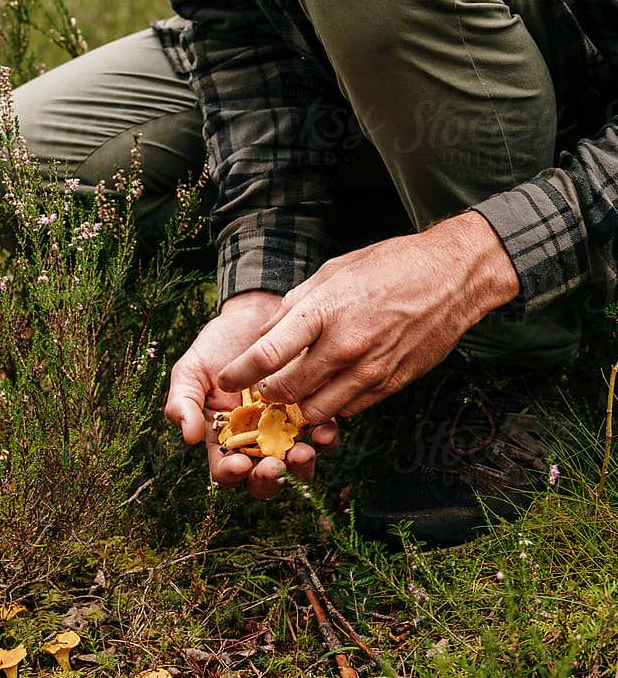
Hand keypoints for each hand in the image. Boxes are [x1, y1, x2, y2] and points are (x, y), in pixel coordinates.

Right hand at [165, 289, 339, 496]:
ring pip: (295, 464)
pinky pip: (323, 436)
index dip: (231, 474)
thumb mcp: (191, 370)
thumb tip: (189, 437)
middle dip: (269, 479)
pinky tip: (324, 432)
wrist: (254, 313)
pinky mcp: (313, 412)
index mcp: (224, 437)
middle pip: (262, 477)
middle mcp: (256, 441)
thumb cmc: (218, 344)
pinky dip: (326, 440)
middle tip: (275, 467)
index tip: (239, 464)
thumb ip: (182, 402)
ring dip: (301, 466)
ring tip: (303, 452)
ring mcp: (286, 430)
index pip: (224, 469)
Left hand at [218, 212, 519, 422]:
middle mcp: (346, 345)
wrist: (453, 276)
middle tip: (262, 389)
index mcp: (325, 310)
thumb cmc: (389, 266)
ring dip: (301, 407)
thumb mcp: (333, 272)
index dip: (239, 373)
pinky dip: (333, 405)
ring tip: (297, 393)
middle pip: (288, 390)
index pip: (267, 354)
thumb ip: (295, 306)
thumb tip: (263, 335)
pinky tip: (332, 388)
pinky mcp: (391, 384)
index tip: (225, 380)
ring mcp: (371, 369)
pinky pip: (349, 410)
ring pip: (318, 411)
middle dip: (268, 395)